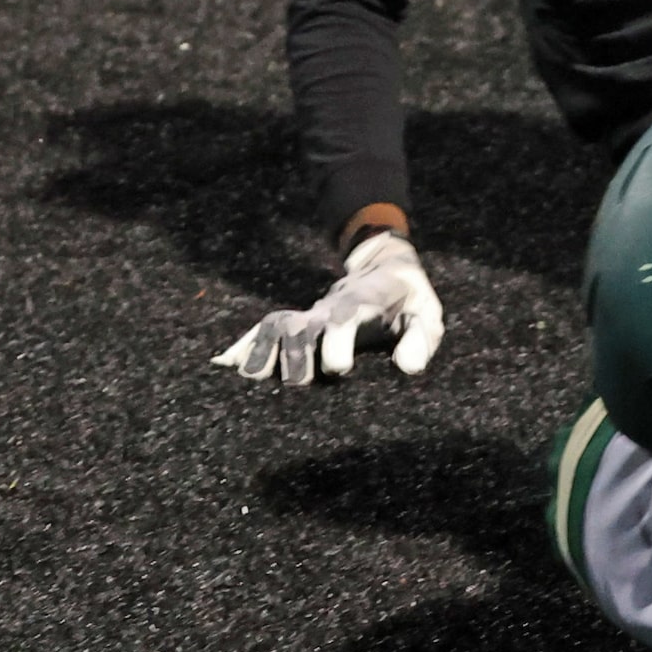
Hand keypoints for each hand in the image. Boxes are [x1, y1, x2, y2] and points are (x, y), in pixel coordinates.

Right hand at [211, 232, 443, 384]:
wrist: (386, 268)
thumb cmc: (410, 301)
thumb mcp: (427, 315)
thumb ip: (420, 339)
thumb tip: (407, 369)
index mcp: (362, 305)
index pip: (345, 320)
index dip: (338, 342)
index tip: (336, 368)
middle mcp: (328, 310)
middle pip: (303, 328)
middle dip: (295, 354)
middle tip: (295, 384)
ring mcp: (308, 316)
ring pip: (277, 327)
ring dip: (262, 351)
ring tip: (249, 378)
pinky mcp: (297, 322)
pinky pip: (264, 330)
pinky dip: (243, 346)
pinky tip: (224, 365)